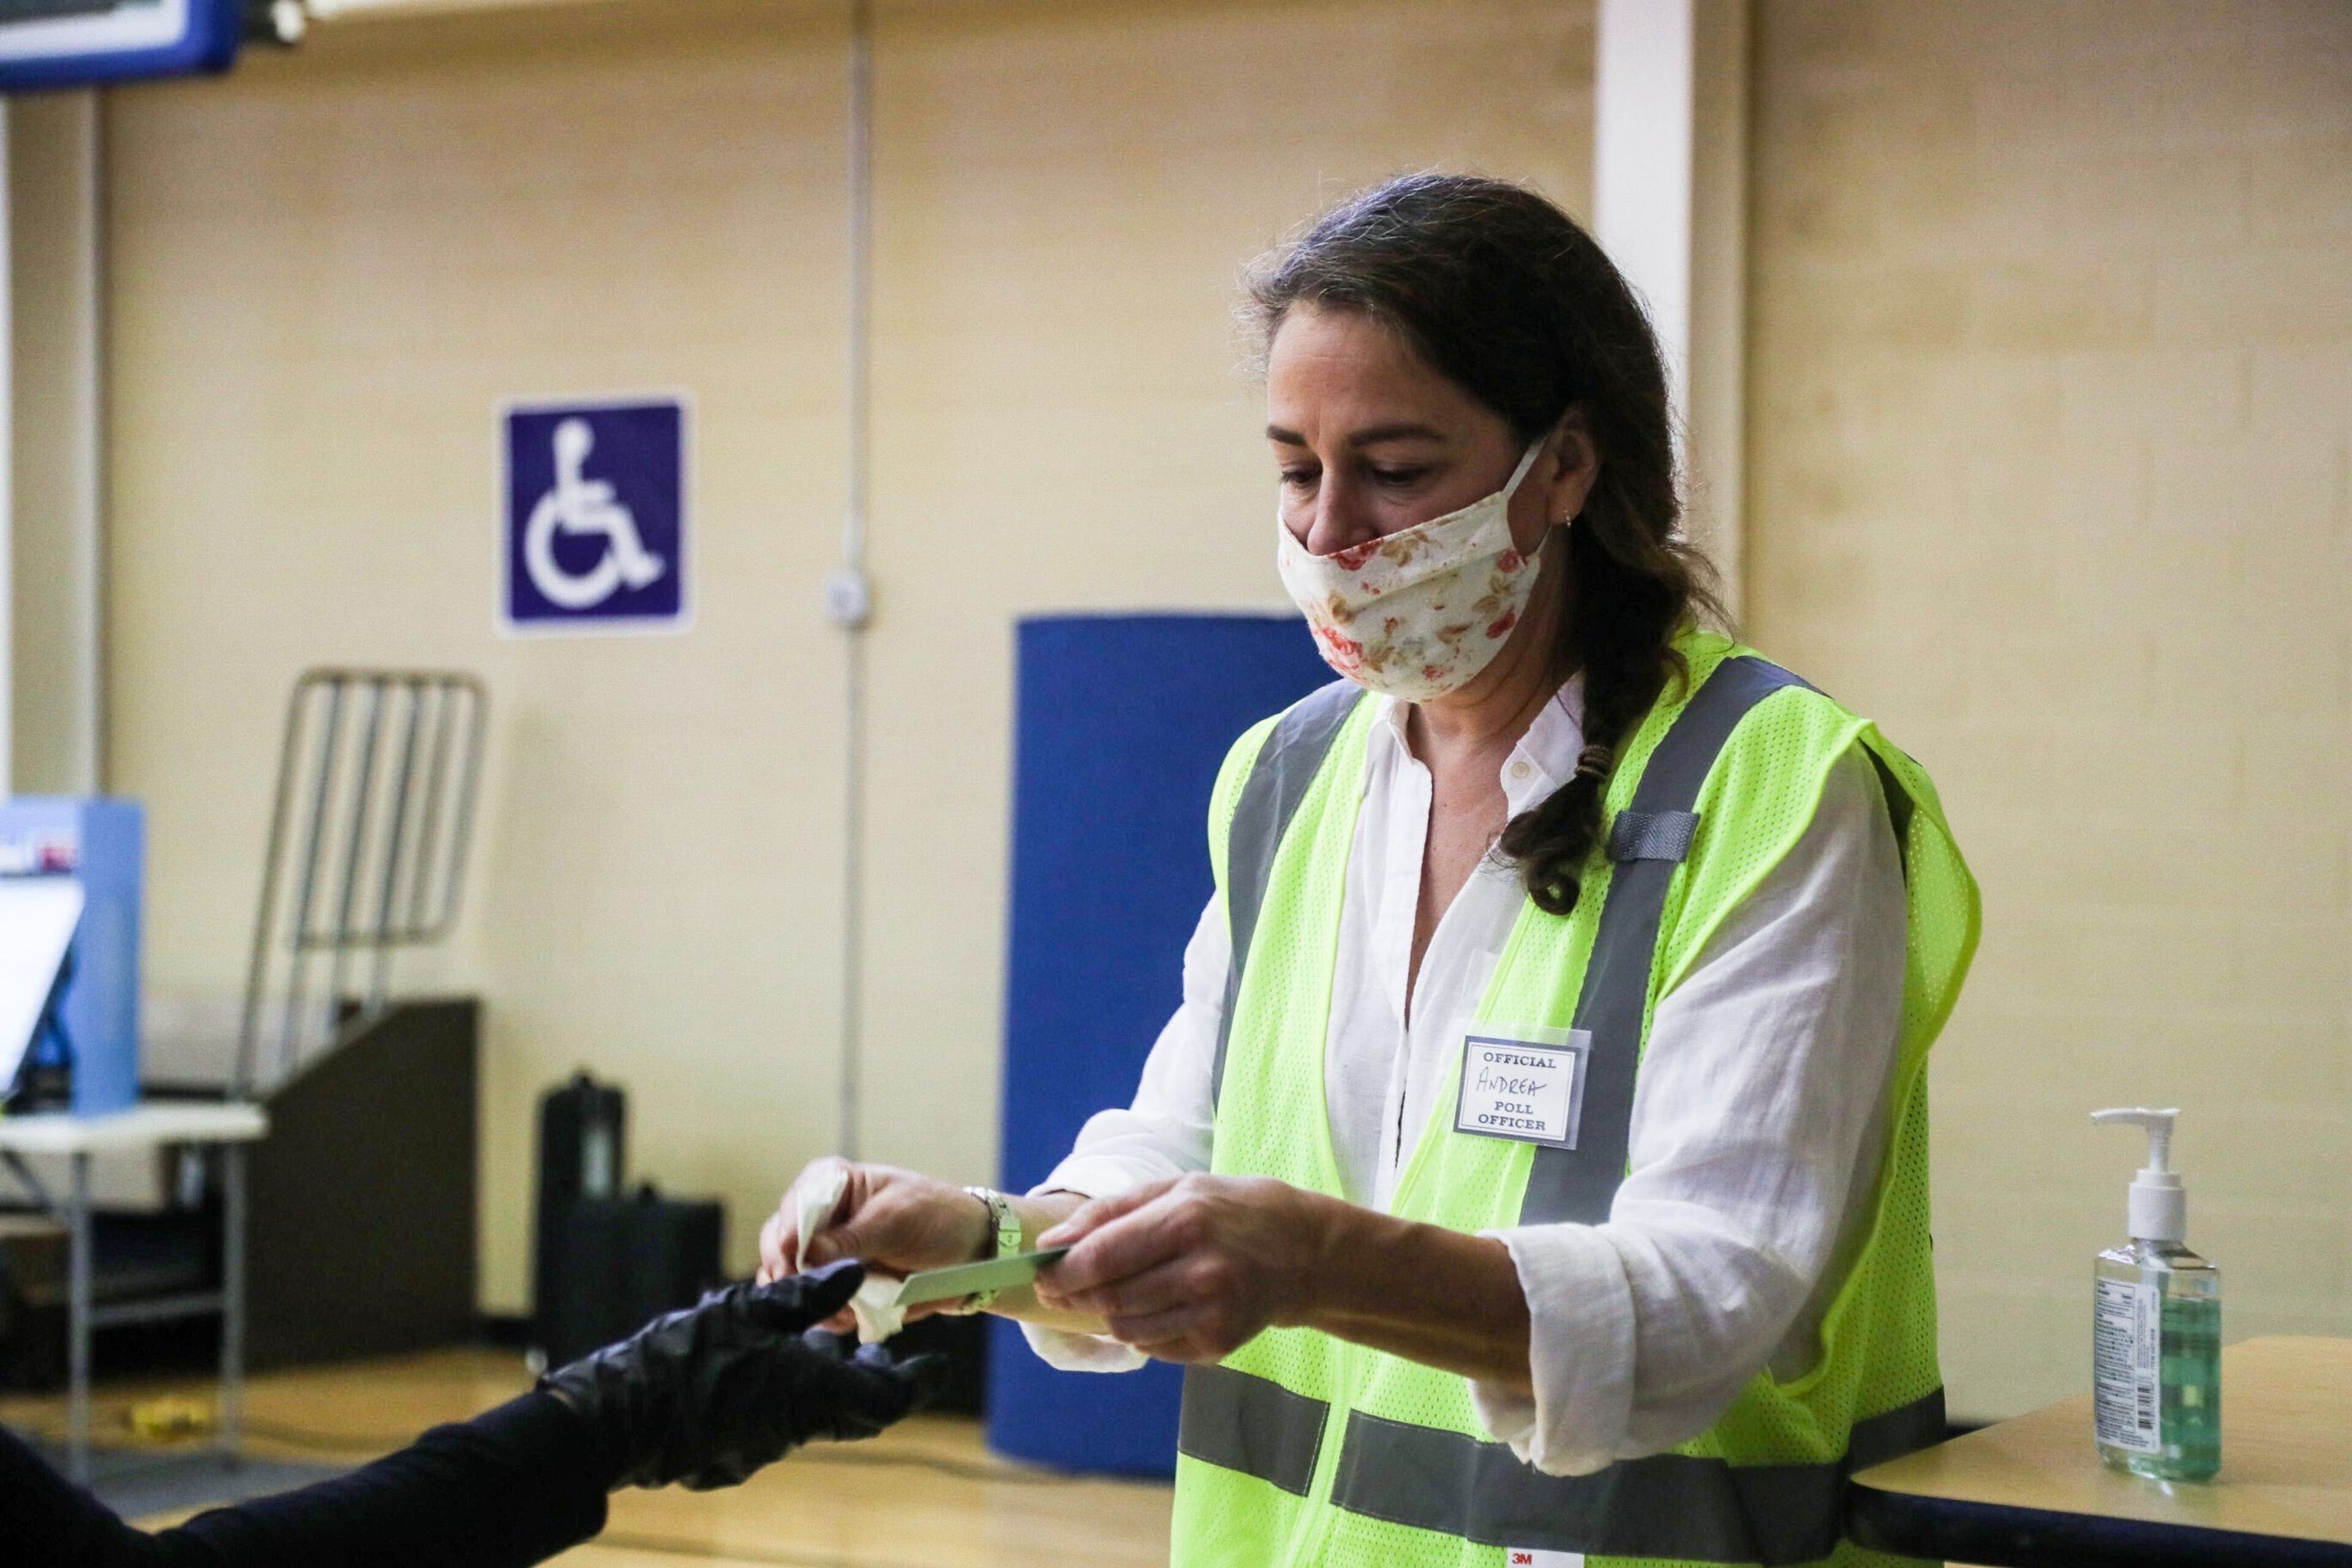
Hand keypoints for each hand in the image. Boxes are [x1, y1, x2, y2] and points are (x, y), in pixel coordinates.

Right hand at [540, 1261, 946, 1490]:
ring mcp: (760, 1450)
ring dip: (826, 1382)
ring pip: (813, 1415)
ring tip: (824, 1341)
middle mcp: (795, 1429)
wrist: (618, 1418)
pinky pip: (773, 1425)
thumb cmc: (686, 1355)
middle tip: (882, 1345)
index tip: (936, 1362)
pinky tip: (766, 1365)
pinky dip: (785, 1396)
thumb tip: (850, 1271)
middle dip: (873, 1377)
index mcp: (813, 1393)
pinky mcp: (730, 1457)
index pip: (889, 1397)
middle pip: (854, 1409)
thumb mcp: (751, 1309)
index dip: (917, 1379)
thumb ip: (808, 1293)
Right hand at [756, 1159, 991, 1327]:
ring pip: (788, 1279)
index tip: (795, 1262)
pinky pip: (811, 1305)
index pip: (794, 1205)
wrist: (969, 1256)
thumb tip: (804, 1256)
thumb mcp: (895, 1221)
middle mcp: (821, 1217)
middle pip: (779, 1244)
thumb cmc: (937, 1219)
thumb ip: (850, 1237)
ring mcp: (824, 1254)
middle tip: (810, 1294)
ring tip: (843, 1309)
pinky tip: (849, 1316)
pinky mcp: (834, 1285)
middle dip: (791, 1272)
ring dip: (810, 1298)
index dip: (789, 1235)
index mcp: (833, 1182)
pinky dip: (825, 1315)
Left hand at [1030, 1173, 1332, 1362]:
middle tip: (1059, 1287)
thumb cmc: (1230, 1211)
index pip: (1101, 1258)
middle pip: (1107, 1297)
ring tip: (1113, 1291)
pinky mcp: (1219, 1344)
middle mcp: (1201, 1271)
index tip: (1039, 1273)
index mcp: (1186, 1221)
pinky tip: (1155, 1305)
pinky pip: (1153, 1346)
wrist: (1304, 1251)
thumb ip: (1109, 1213)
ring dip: (1106, 1313)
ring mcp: (1213, 1313)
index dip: (1061, 1272)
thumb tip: (1052, 1244)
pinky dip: (1140, 1329)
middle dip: (1072, 1295)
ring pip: (1125, 1328)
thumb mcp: (1175, 1189)